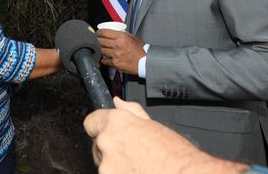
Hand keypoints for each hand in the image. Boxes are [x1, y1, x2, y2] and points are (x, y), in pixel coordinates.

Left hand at [83, 97, 247, 173]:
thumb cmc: (176, 155)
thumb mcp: (153, 124)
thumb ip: (130, 112)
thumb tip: (117, 102)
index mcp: (116, 122)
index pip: (91, 122)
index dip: (101, 128)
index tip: (109, 134)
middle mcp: (107, 142)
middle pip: (99, 146)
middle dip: (112, 150)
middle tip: (133, 155)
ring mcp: (106, 166)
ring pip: (105, 165)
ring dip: (116, 167)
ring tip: (139, 167)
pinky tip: (138, 173)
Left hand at [97, 29, 144, 74]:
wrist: (145, 62)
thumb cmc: (140, 49)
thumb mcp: (132, 37)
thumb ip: (121, 34)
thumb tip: (112, 32)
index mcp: (121, 37)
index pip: (105, 32)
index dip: (99, 32)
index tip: (98, 33)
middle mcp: (117, 45)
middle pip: (101, 41)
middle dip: (100, 40)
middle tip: (100, 40)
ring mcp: (115, 55)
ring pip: (102, 50)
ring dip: (103, 49)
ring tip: (106, 49)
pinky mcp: (115, 63)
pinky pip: (105, 60)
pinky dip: (105, 59)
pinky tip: (108, 57)